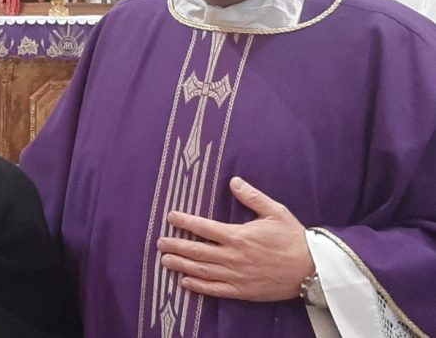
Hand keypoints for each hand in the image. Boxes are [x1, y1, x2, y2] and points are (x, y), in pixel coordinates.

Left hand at [156, 176, 313, 301]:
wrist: (312, 269)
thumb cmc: (293, 238)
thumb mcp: (276, 211)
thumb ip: (253, 197)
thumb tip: (234, 181)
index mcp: (238, 236)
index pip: (204, 227)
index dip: (185, 221)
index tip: (171, 216)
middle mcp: (233, 256)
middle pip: (197, 251)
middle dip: (176, 245)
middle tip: (159, 243)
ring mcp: (236, 275)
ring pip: (201, 271)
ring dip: (181, 265)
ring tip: (164, 261)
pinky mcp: (242, 290)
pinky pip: (215, 289)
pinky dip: (198, 287)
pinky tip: (184, 283)